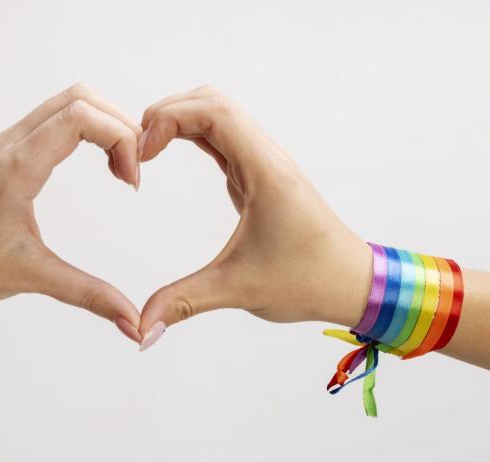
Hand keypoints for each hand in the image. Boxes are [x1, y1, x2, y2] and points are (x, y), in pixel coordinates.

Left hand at [0, 83, 142, 341]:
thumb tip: (133, 322)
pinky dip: (84, 128)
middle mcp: (10, 144)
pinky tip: (94, 163)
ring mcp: (5, 143)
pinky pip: (51, 118)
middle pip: (80, 98)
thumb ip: (88, 295)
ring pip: (66, 102)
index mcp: (16, 168)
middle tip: (132, 168)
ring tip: (119, 166)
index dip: (120, 138)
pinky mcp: (3, 150)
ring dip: (102, 123)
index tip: (130, 181)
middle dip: (119, 125)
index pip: (81, 117)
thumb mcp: (31, 276)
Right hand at [136, 86, 372, 348]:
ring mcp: (263, 164)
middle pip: (213, 102)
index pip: (215, 113)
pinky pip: (222, 138)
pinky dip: (192, 135)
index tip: (142, 152)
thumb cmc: (308, 281)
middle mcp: (266, 158)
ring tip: (146, 149)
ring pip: (218, 115)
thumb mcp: (238, 290)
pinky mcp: (259, 177)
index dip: (170, 118)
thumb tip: (141, 330)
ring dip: (179, 120)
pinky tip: (167, 152)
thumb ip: (184, 303)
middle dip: (168, 112)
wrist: (353, 284)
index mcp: (266, 172)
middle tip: (136, 147)